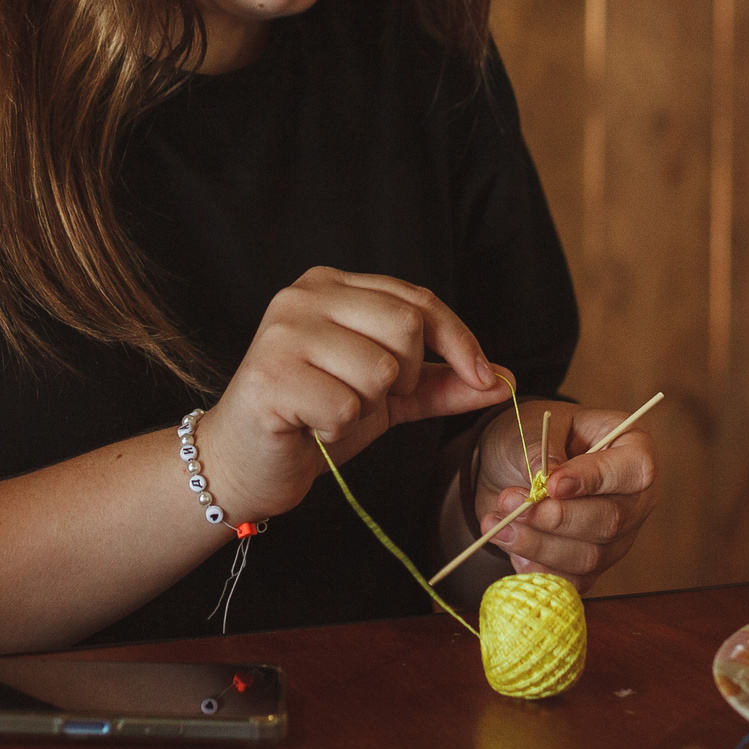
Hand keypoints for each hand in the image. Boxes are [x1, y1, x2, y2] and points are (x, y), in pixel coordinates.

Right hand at [193, 268, 509, 524]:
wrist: (246, 463)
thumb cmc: (314, 418)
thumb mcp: (386, 396)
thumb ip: (440, 383)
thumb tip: (503, 380)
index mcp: (331, 286)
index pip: (416, 299)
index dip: (459, 339)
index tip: (483, 377)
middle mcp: (303, 296)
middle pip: (404, 326)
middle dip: (404, 378)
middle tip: (369, 400)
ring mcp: (282, 333)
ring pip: (379, 369)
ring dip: (367, 408)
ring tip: (333, 412)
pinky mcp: (269, 377)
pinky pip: (346, 406)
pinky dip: (339, 429)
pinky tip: (311, 427)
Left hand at [469, 399, 657, 588]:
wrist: (510, 467)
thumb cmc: (532, 436)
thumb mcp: (532, 426)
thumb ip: (540, 448)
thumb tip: (544, 476)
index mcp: (632, 448)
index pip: (634, 470)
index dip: (594, 479)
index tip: (551, 484)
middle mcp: (634, 498)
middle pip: (611, 520)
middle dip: (555, 517)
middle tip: (509, 502)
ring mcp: (618, 537)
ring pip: (589, 556)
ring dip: (536, 544)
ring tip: (496, 523)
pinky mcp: (594, 566)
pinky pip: (572, 580)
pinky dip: (535, 567)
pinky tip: (509, 543)